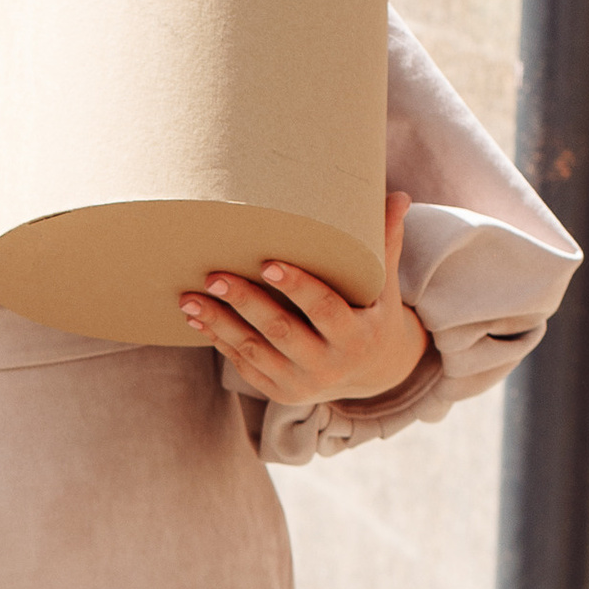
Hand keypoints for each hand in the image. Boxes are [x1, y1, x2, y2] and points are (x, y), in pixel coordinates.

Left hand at [181, 191, 428, 405]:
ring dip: (219, 323)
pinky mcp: (279, 392)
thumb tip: (399, 195)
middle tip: (214, 275)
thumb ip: (385, 243)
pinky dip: (219, 341)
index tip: (267, 263)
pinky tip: (197, 318)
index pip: (324, 308)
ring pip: (254, 351)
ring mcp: (302, 383)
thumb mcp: (383, 286)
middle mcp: (330, 366)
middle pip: (282, 331)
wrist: (368, 374)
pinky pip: (244, 365)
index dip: (297, 286)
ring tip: (190, 297)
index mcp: (358, 337)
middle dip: (246, 303)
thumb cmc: (372, 314)